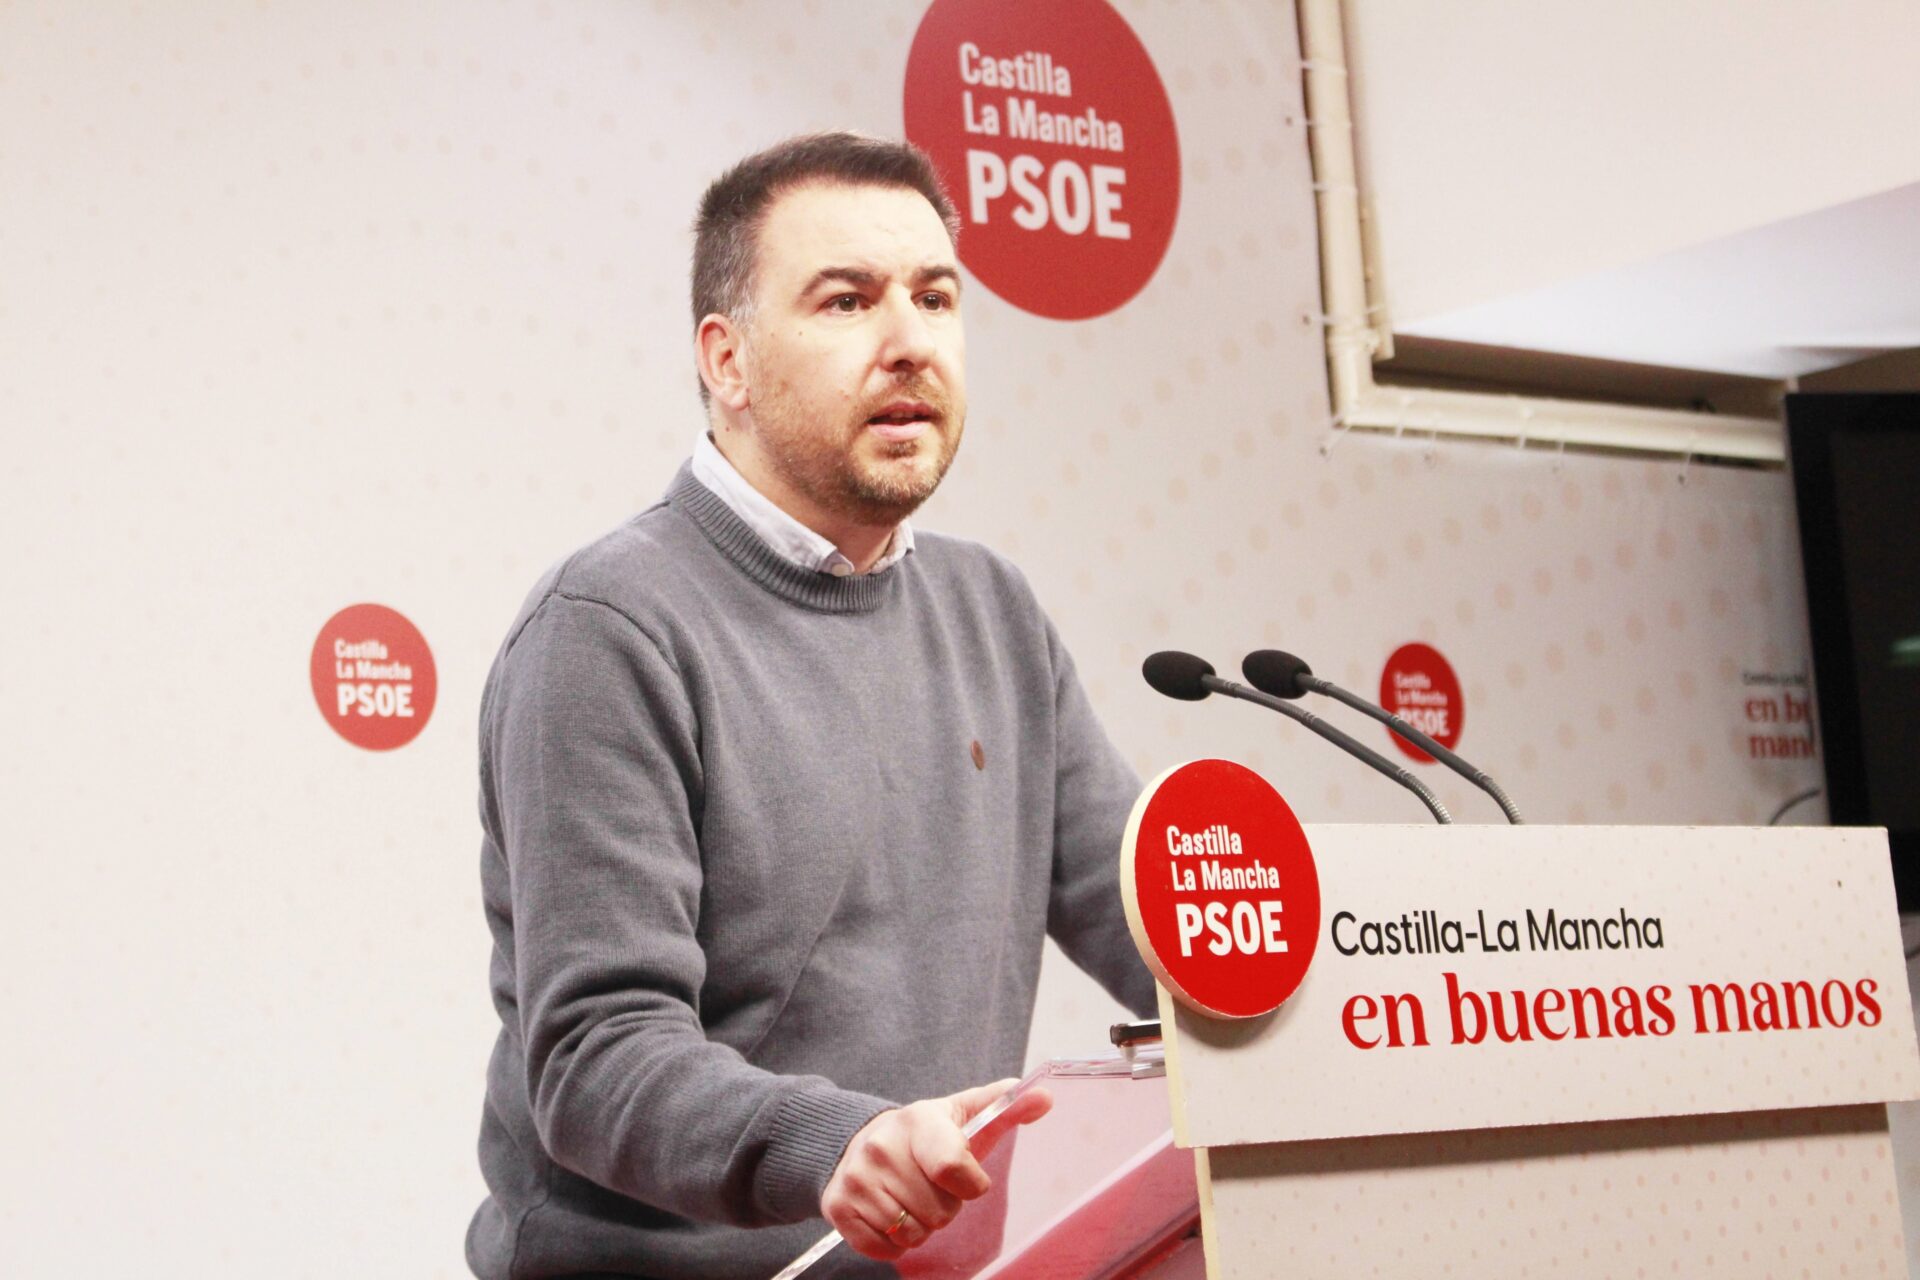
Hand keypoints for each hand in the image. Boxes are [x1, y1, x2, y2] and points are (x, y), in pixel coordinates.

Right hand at [821, 1077, 1053, 1260]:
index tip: (969, 1178)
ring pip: (911, 1234)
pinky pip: (882, 1249)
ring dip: (919, 1226)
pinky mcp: (838, 1206)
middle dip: (943, 1207)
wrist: (860, 1140)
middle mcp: (882, 1147)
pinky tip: (892, 1213)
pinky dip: (893, 1243)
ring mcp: (856, 1178)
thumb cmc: (926, 1136)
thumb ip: (1005, 1107)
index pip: (953, 1168)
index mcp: (919, 1121)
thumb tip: (1045, 1097)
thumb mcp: (965, 1115)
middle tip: (931, 1185)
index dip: (971, 1185)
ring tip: (910, 1197)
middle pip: (938, 1212)